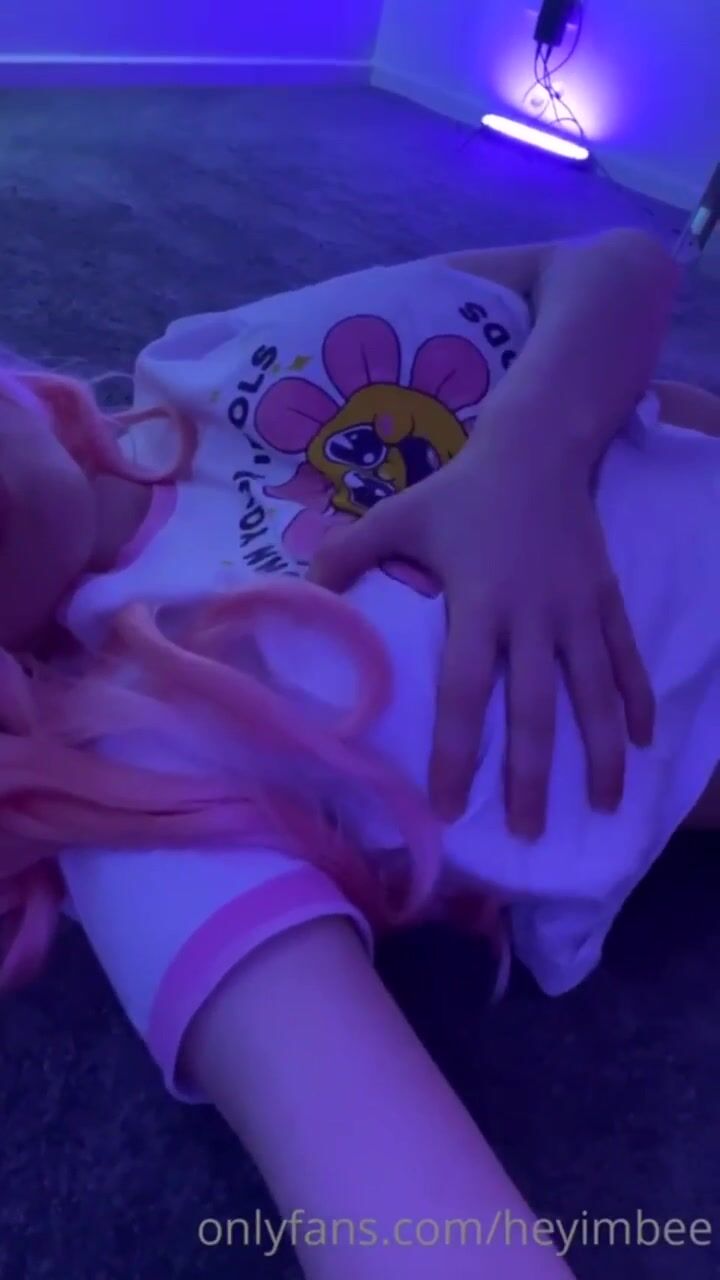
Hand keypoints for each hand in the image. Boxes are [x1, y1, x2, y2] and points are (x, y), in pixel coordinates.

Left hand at [308, 431, 653, 837]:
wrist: (539, 449)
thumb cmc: (461, 492)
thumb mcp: (396, 516)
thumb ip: (345, 556)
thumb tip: (297, 596)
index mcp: (480, 602)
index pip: (466, 690)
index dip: (457, 751)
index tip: (449, 805)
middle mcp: (534, 615)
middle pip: (536, 708)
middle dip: (531, 775)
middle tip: (526, 832)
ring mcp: (578, 609)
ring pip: (593, 692)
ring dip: (600, 752)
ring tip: (601, 805)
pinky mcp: (607, 599)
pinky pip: (627, 657)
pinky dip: (637, 700)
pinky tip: (644, 742)